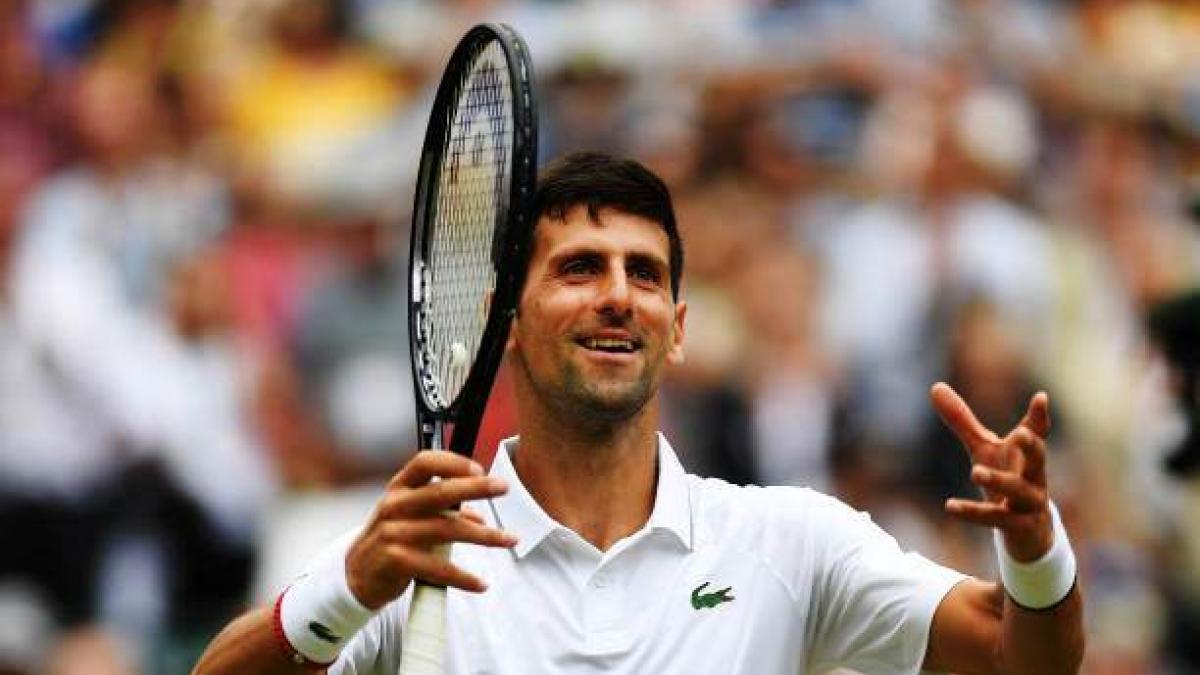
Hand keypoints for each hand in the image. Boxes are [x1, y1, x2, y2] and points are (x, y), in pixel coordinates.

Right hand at [345, 451, 516, 609]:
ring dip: (485, 536)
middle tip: (504, 487)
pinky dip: (464, 577)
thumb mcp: (411, 516)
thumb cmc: (391, 538)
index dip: (453, 462)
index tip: (480, 469)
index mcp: (399, 488)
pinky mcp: (397, 561)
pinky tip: (481, 583)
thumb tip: (480, 516)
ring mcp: (394, 533)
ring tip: (510, 539)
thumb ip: (443, 511)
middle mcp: (395, 505)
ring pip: (448, 530)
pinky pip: (439, 568)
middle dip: (477, 488)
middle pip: (441, 492)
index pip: (424, 462)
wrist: (356, 575)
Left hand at [930, 382, 1052, 562]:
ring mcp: (1030, 504)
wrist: (1026, 533)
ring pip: (1018, 491)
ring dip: (998, 480)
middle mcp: (1035, 477)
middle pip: (1039, 459)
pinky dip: (974, 512)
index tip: (1040, 398)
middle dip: (1032, 447)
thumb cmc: (1004, 480)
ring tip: (975, 472)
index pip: (1037, 432)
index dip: (1038, 417)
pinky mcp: (1019, 527)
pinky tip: (949, 506)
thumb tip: (935, 386)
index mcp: (1027, 455)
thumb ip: (962, 421)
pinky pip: (997, 519)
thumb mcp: (982, 449)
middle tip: (1021, 433)